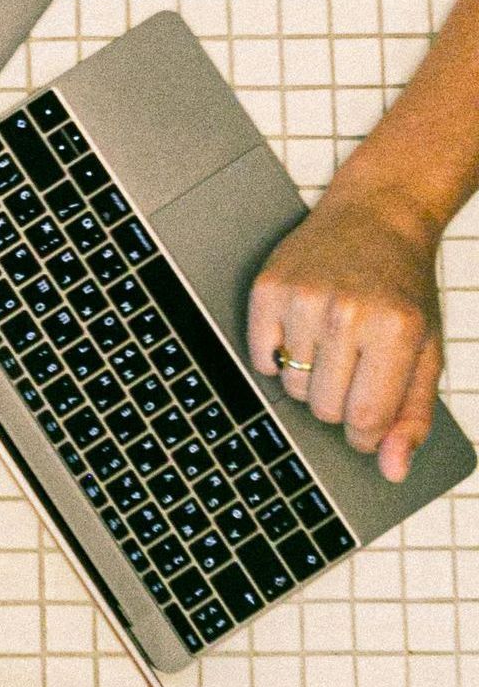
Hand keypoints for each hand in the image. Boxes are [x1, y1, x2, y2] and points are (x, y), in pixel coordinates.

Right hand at [247, 180, 445, 481]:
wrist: (376, 217)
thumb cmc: (402, 289)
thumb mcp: (426, 351)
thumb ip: (413, 415)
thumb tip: (392, 469)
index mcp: (397, 331)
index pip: (366, 418)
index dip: (366, 431)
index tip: (368, 418)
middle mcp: (348, 313)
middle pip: (323, 407)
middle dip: (338, 400)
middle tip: (354, 366)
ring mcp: (303, 299)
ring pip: (292, 386)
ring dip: (309, 376)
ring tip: (330, 340)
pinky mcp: (268, 289)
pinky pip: (260, 358)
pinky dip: (278, 357)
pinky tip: (302, 331)